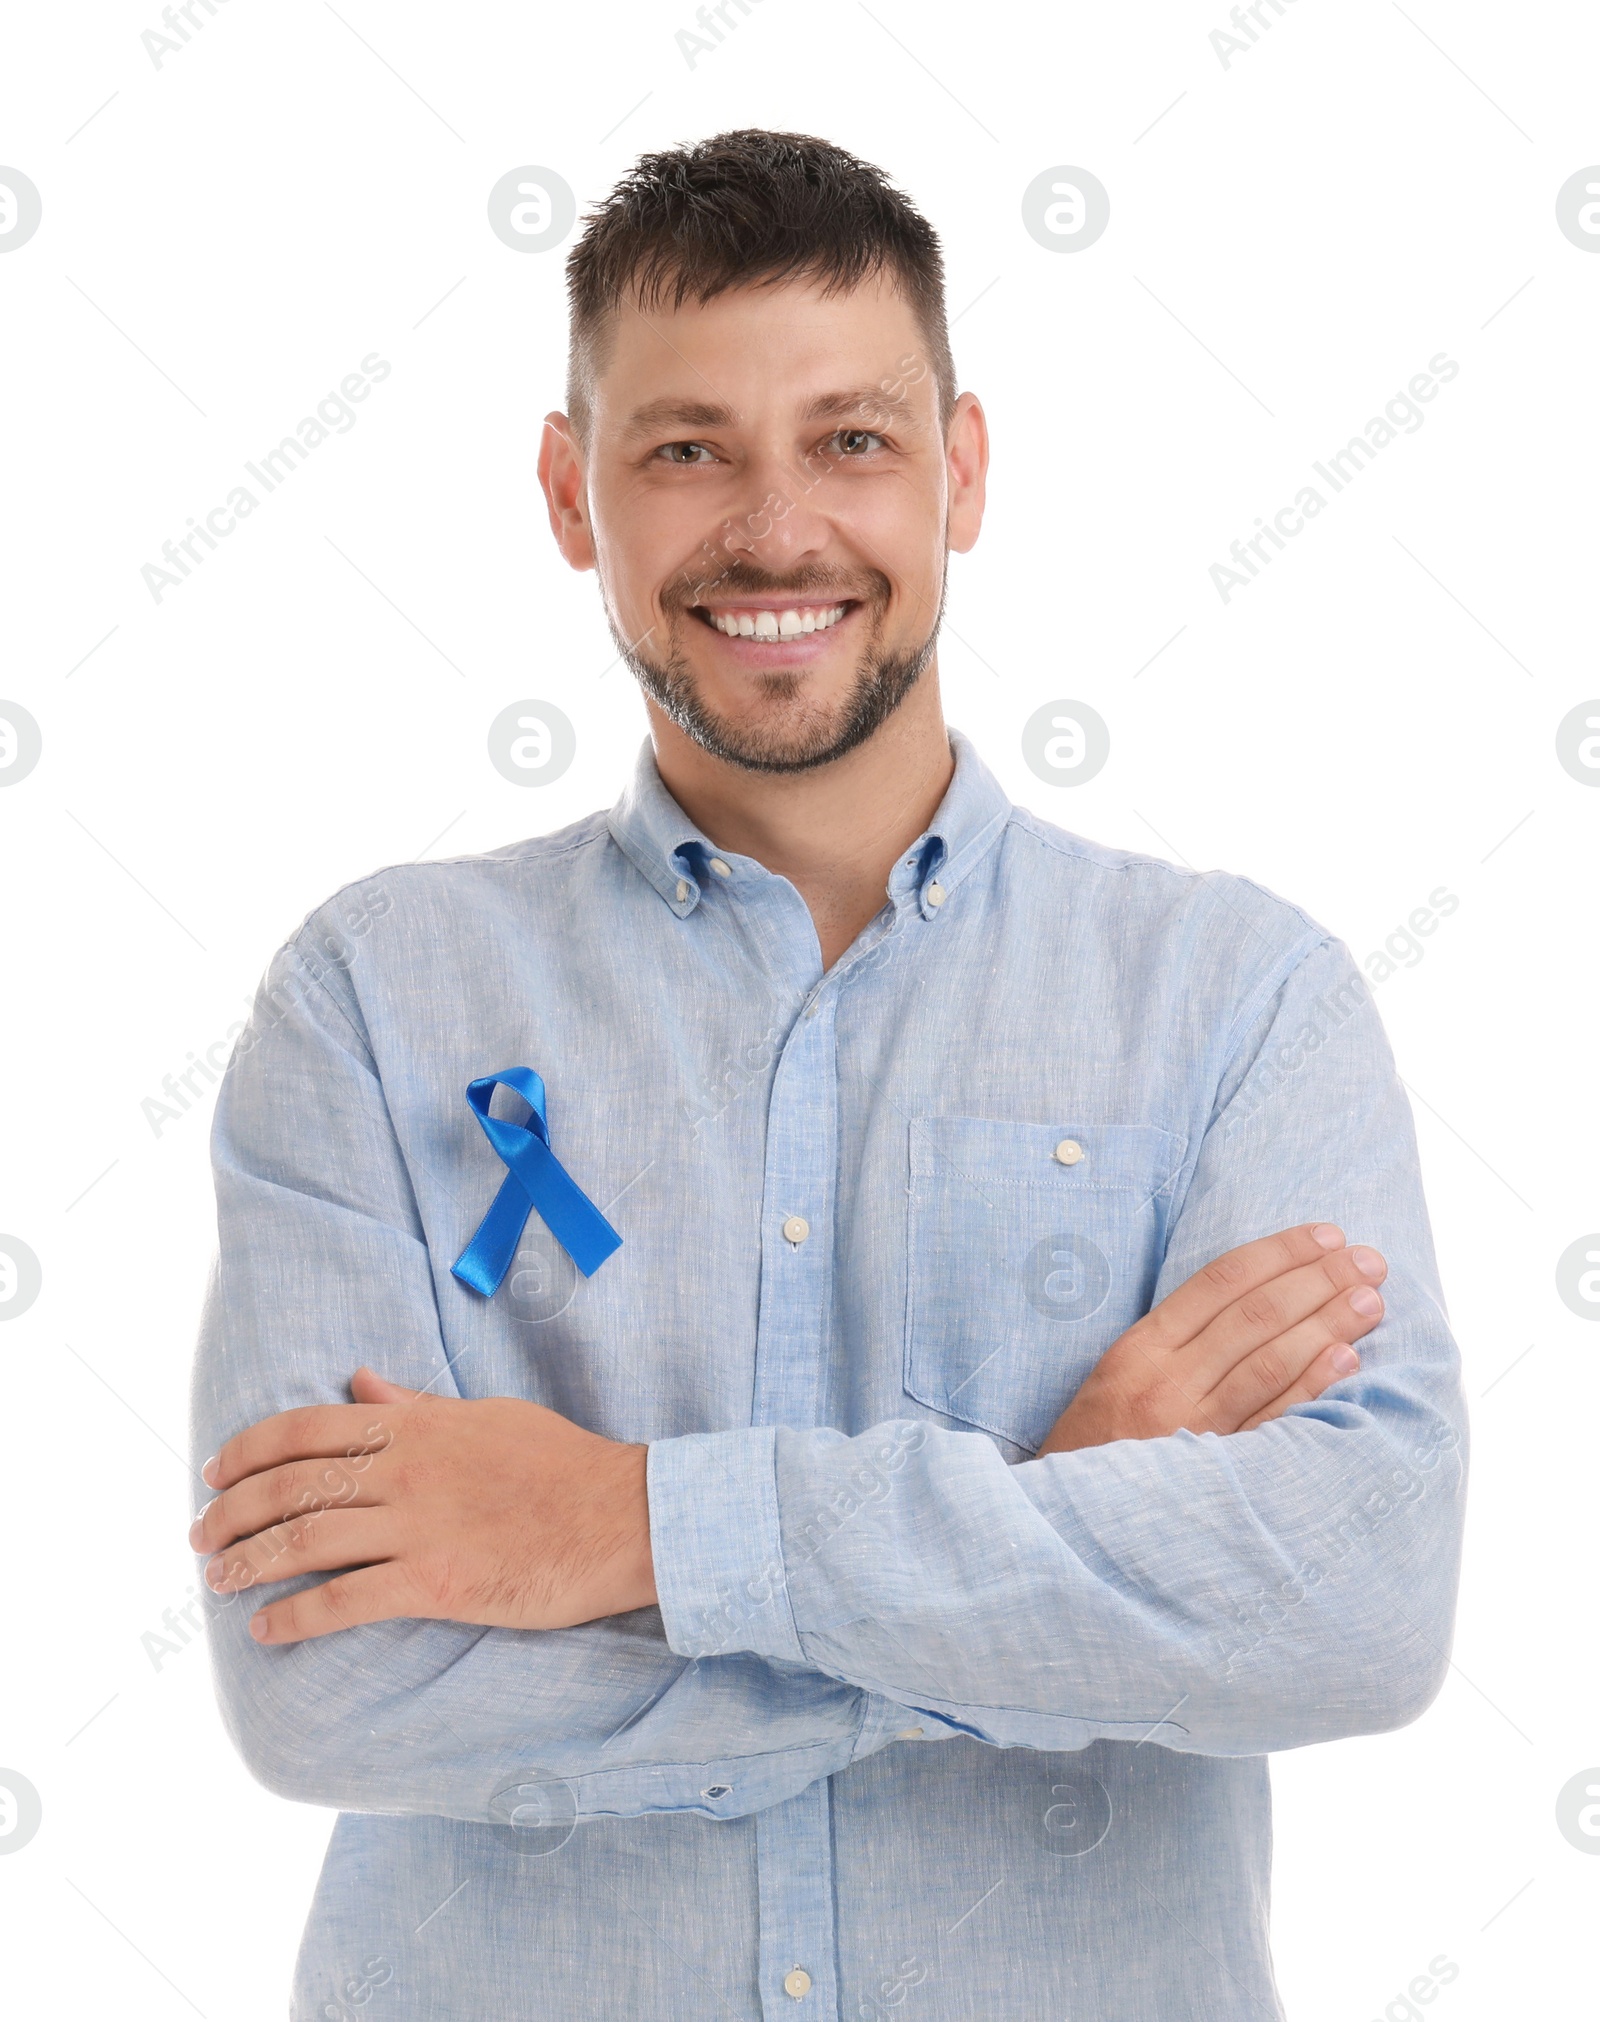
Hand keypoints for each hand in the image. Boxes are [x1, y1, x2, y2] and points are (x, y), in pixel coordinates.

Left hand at [190, 1369, 656, 1644]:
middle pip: (293, 1484)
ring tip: (216, 1579)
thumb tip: (360, 1384)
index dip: (249, 1450)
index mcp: (417, 1427)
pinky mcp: (437, 1583)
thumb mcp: (488, 1416)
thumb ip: (417, 1406)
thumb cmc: (564, 1465)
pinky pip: (346, 1599)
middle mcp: (407, 1471)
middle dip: (233, 1510)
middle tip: (199, 1534)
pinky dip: (296, 1615)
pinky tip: (266, 1627)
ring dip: (249, 1560)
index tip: (215, 1472)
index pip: (308, 1429)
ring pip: (307, 1539)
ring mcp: (420, 1527)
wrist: (623, 1517)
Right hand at [1035, 1222, 1384, 1455]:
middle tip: (1367, 1260)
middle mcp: (1165, 1380)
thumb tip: (1254, 1302)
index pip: (1220, 1282)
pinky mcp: (1214, 1472)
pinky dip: (1311, 1385)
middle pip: (1254, 1315)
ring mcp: (1190, 1426)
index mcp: (1140, 1349)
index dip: (1279, 1252)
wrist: (1072, 1524)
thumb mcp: (1116, 1378)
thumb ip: (1173, 1342)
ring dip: (1327, 1323)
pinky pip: (1271, 1420)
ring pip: (1268, 1360)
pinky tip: (1347, 1358)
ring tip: (1371, 1299)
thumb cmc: (1098, 1447)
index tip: (1325, 1235)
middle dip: (1317, 1280)